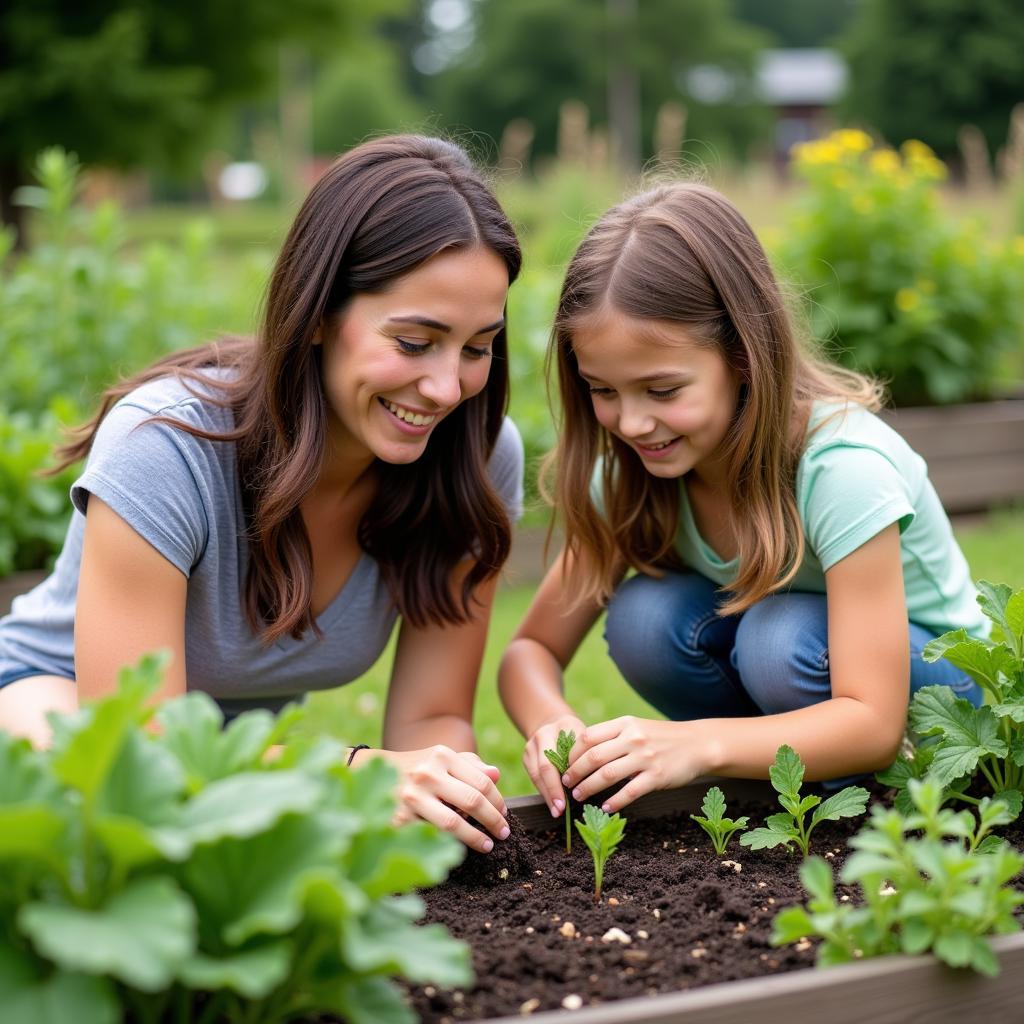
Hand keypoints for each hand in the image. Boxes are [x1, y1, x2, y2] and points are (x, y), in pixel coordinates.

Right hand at [373, 745, 509, 853]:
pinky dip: (448, 844)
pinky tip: (458, 850)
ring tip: (487, 846)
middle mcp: (427, 773)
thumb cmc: (417, 768)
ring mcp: (412, 796)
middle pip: (472, 801)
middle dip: (493, 821)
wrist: (372, 775)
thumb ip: (470, 765)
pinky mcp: (399, 817)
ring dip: (475, 838)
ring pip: (453, 823)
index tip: (505, 815)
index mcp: (442, 756)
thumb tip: (496, 775)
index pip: (482, 782)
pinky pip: (431, 835)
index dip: (498, 801)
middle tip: (503, 834)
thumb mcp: (441, 759)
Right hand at [523, 713, 585, 816]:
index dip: (564, 778)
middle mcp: (541, 736)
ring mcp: (530, 747)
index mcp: (559, 728)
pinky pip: (534, 777)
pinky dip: (543, 791)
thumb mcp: (584, 736)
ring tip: (556, 811)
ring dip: (547, 795)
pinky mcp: (526, 757)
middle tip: (560, 810)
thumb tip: (594, 782)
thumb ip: (586, 754)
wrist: (554, 724)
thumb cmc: (576, 734)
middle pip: (544, 768)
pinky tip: (551, 803)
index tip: (572, 796)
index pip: (562, 755)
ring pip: (536, 775)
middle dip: (552, 791)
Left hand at [562, 716, 713, 813]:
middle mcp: (633, 738)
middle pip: (593, 757)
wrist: (698, 744)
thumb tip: (582, 752)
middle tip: (566, 784)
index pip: (588, 737)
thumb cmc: (661, 737)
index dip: (572, 753)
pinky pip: (630, 792)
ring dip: (589, 788)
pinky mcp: (657, 776)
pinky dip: (615, 802)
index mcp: (624, 724)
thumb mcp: (636, 727)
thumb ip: (613, 736)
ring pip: (607, 775)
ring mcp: (645, 757)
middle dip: (575, 773)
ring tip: (579, 796)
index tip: (564, 765)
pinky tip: (606, 808)